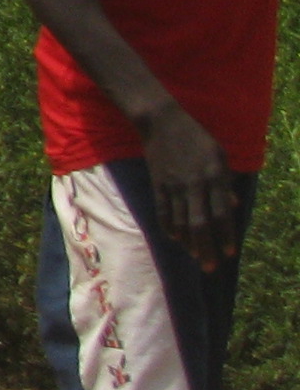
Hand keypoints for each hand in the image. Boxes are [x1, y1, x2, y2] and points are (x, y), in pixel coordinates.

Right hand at [139, 104, 243, 269]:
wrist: (162, 122)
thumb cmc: (196, 137)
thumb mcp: (219, 155)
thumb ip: (226, 182)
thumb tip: (233, 207)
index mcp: (214, 177)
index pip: (221, 213)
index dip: (226, 236)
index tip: (230, 253)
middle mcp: (195, 185)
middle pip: (200, 224)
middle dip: (206, 248)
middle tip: (210, 267)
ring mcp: (174, 185)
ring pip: (180, 221)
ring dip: (188, 243)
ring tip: (195, 258)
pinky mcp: (157, 184)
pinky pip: (162, 211)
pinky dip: (168, 227)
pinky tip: (175, 239)